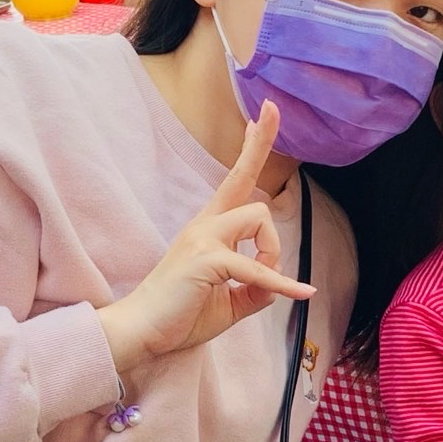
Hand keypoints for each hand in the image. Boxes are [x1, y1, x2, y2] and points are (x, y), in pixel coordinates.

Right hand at [97, 104, 313, 373]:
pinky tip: (301, 293)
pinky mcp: (207, 260)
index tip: (261, 113)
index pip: (234, 180)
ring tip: (262, 283)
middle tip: (271, 107)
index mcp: (208, 229)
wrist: (142, 334)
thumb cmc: (179, 316)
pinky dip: (282, 284)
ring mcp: (203, 238)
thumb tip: (280, 284)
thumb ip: (255, 288)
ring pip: (259, 217)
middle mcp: (205, 224)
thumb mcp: (228, 302)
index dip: (251, 147)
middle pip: (243, 178)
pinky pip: (258, 268)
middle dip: (260, 145)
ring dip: (272, 251)